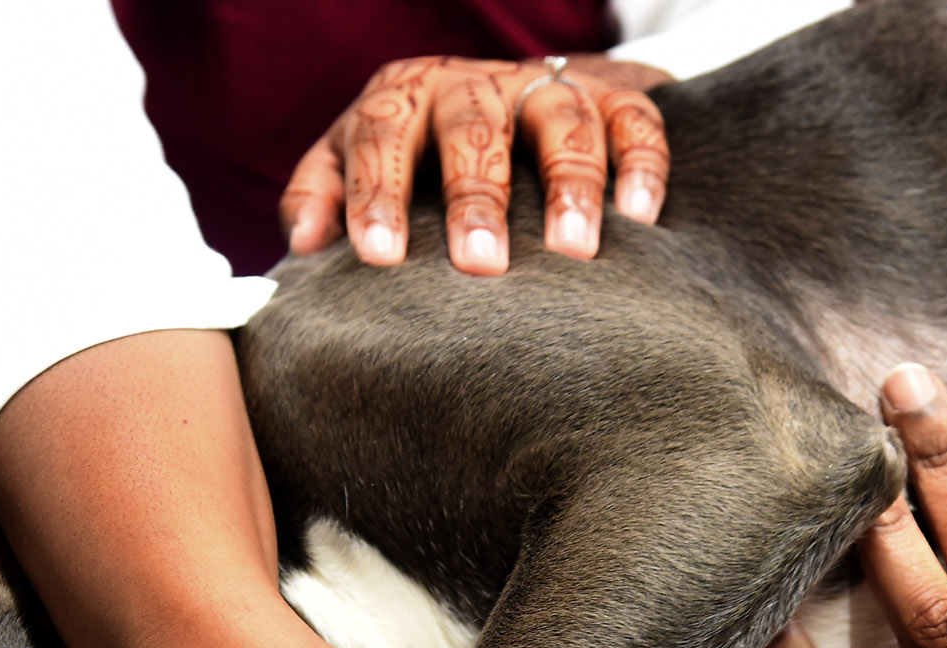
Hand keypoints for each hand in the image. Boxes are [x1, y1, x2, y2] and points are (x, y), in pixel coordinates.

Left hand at [282, 54, 671, 275]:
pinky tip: (640, 219)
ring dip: (570, 183)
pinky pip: (636, 120)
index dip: (379, 193)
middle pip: (474, 128)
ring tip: (573, 252)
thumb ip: (322, 197)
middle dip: (478, 196)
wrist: (508, 101)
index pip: (382, 136)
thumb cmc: (419, 159)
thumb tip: (305, 245)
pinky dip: (641, 166)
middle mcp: (474, 83)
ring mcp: (545, 85)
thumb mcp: (356, 164)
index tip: (382, 257)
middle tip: (482, 264)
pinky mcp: (613, 95)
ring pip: (561, 120)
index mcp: (403, 96)